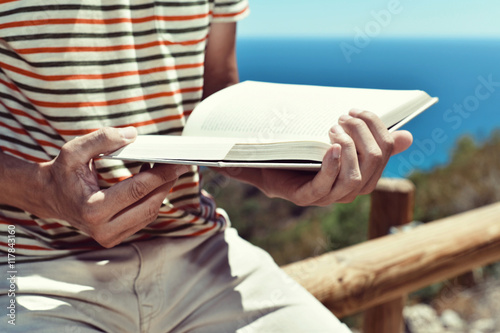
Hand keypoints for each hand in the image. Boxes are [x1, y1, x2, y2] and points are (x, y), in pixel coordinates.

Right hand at [34, 127, 188, 247]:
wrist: (49, 197)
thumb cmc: (62, 172)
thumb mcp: (74, 150)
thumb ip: (102, 139)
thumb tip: (133, 135)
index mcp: (93, 210)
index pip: (138, 190)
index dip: (161, 174)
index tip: (177, 162)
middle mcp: (103, 230)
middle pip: (149, 204)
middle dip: (166, 182)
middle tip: (179, 164)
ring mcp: (110, 238)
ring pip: (150, 213)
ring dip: (162, 190)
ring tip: (166, 169)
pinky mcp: (116, 238)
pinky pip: (144, 218)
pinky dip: (153, 199)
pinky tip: (154, 182)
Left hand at [233, 109, 411, 205]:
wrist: (267, 164)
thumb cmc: (305, 152)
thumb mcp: (337, 141)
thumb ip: (367, 139)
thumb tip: (407, 137)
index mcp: (363, 173)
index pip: (384, 149)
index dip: (376, 126)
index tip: (356, 109)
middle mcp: (350, 188)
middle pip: (374, 161)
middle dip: (361, 132)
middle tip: (341, 117)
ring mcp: (329, 195)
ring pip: (355, 178)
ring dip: (348, 148)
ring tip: (333, 129)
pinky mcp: (306, 198)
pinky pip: (325, 186)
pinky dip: (332, 166)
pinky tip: (330, 148)